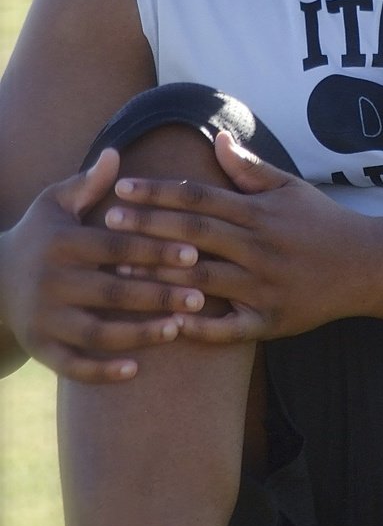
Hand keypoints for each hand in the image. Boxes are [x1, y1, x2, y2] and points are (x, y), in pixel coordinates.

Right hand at [0, 149, 206, 381]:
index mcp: (61, 243)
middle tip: (198, 297)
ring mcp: (43, 319)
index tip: (193, 253)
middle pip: (112, 292)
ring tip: (177, 329)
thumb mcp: (55, 204)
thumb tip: (114, 154)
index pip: (115, 247)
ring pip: (96, 333)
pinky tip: (135, 369)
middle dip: (158, 295)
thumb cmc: (40, 236)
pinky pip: (72, 366)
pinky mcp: (40, 348)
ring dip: (139, 334)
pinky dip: (102, 371)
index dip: (154, 249)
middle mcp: (50, 282)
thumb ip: (88, 183)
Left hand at [106, 132, 371, 343]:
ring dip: (161, 275)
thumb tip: (215, 139)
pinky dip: (199, 328)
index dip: (160, 192)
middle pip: (195, 234)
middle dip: (149, 226)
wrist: (367, 266)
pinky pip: (230, 329)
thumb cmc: (322, 222)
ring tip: (121, 270)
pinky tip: (166, 324)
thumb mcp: (290, 188)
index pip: (200, 197)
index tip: (123, 188)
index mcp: (259, 213)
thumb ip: (249, 168)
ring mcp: (264, 287)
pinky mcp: (272, 322)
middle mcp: (259, 248)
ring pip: (204, 280)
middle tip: (109, 220)